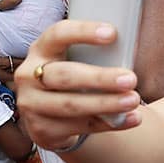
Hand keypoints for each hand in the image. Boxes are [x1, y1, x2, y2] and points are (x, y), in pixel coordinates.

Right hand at [14, 20, 141, 150]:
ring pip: (71, 104)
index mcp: (42, 49)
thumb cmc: (77, 78)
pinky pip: (80, 126)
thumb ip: (99, 53)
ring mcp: (32, 105)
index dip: (83, 32)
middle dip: (100, 78)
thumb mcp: (80, 61)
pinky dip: (109, 123)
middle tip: (132, 79)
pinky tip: (132, 118)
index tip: (112, 33)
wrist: (54, 116)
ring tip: (134, 100)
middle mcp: (29, 76)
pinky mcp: (42, 130)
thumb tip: (134, 44)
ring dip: (106, 103)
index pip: (58, 34)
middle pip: (65, 75)